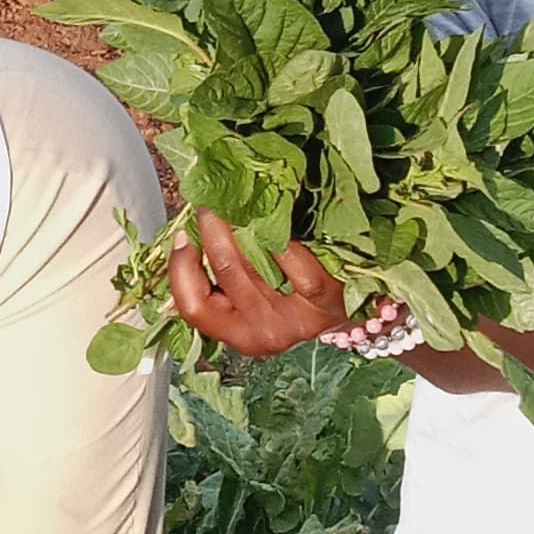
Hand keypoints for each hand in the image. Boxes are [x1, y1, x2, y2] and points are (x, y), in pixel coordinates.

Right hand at [170, 211, 350, 357]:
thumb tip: (193, 232)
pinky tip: (272, 218)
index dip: (182, 268)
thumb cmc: (293, 303)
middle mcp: (261, 332)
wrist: (352, 318)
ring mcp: (293, 319)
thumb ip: (225, 281)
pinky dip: (278, 238)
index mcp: (237, 334)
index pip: (193, 307)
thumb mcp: (254, 304)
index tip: (184, 235)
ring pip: (255, 263)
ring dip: (241, 225)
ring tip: (237, 200)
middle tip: (210, 200)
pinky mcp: (323, 302)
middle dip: (212, 228)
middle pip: (226, 271)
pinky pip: (293, 263)